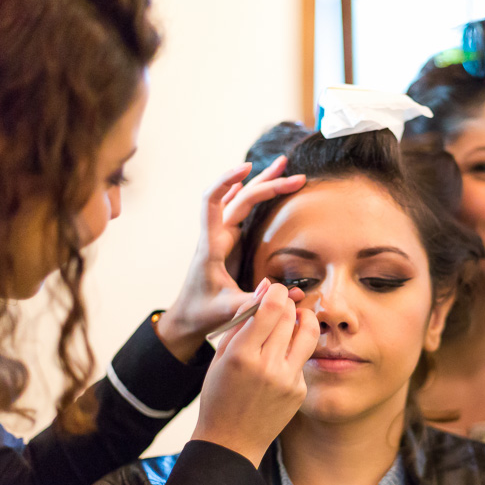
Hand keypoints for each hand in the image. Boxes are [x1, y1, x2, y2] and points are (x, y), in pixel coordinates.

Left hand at [157, 158, 304, 361]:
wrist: (186, 318)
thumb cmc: (203, 314)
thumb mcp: (229, 311)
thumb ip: (257, 303)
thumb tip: (295, 293)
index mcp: (211, 246)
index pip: (212, 203)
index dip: (226, 181)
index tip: (247, 168)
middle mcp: (215, 236)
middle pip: (238, 198)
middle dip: (266, 184)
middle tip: (297, 178)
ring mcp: (222, 237)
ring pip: (240, 201)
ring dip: (261, 183)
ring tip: (283, 166)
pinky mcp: (229, 243)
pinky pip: (239, 210)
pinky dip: (249, 194)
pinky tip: (257, 182)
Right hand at [192, 280, 318, 466]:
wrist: (230, 441)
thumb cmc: (219, 394)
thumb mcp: (221, 355)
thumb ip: (243, 320)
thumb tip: (266, 287)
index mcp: (242, 354)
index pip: (271, 308)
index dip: (277, 292)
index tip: (275, 291)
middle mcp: (267, 365)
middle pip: (291, 315)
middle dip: (288, 303)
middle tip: (282, 304)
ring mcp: (287, 379)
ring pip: (308, 332)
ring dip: (303, 318)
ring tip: (295, 318)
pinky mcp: (298, 390)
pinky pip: (302, 358)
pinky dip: (294, 350)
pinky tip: (281, 358)